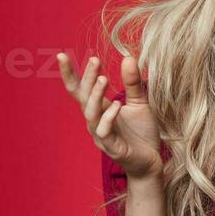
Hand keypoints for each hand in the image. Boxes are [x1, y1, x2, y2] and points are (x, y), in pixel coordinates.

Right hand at [57, 52, 163, 180]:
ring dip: (95, 95)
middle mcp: (95, 120)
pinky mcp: (112, 147)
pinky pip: (104, 131)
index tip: (63, 54)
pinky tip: (117, 105)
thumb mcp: (140, 103)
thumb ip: (132, 83)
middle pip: (82, 97)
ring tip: (104, 79)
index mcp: (100, 108)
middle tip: (93, 60)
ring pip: (90, 113)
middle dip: (84, 78)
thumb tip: (128, 57)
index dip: (70, 73)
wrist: (152, 160)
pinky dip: (109, 117)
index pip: (80, 89)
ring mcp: (101, 134)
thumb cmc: (142, 132)